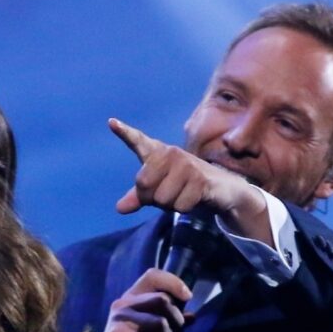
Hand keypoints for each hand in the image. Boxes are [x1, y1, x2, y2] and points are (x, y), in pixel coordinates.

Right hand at [86, 267, 193, 331]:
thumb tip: (193, 316)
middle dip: (177, 322)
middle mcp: (123, 304)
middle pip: (162, 300)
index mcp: (133, 298)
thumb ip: (171, 323)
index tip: (188, 296)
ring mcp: (119, 319)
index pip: (153, 275)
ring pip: (161, 323)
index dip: (173, 282)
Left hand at [110, 117, 271, 246]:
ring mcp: (186, 164)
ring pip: (161, 199)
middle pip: (142, 185)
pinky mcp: (200, 178)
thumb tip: (120, 208)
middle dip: (153, 199)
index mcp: (158, 154)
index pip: (139, 142)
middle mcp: (171, 154)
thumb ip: (139, 197)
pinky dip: (184, 208)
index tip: (112, 122)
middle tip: (170, 192)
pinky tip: (194, 197)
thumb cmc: (184, 186)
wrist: (220, 189)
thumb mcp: (159, 191)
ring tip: (183, 194)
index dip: (125, 133)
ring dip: (171, 205)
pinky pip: (179, 205)